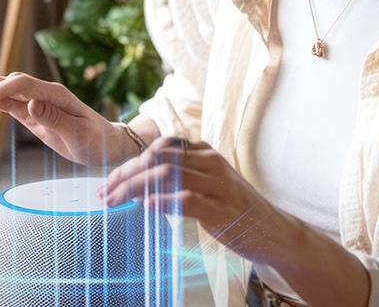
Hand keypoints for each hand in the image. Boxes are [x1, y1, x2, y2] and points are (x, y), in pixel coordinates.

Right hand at [0, 72, 133, 165]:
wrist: (107, 143)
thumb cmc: (97, 140)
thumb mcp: (80, 134)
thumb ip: (55, 119)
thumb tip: (32, 105)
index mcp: (54, 94)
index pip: (21, 84)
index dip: (0, 91)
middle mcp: (41, 93)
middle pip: (4, 82)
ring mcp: (33, 101)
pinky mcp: (29, 113)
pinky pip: (3, 104)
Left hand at [99, 137, 287, 263]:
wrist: (273, 230)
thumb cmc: (232, 207)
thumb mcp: (207, 181)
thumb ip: (179, 174)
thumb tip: (139, 180)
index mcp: (203, 151)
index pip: (158, 149)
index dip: (129, 163)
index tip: (108, 181)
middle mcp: (209, 162)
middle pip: (156, 159)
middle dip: (125, 175)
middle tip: (104, 193)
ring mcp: (216, 184)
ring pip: (166, 176)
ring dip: (134, 188)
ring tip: (114, 201)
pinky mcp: (221, 209)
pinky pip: (187, 199)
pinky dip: (163, 201)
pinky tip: (146, 207)